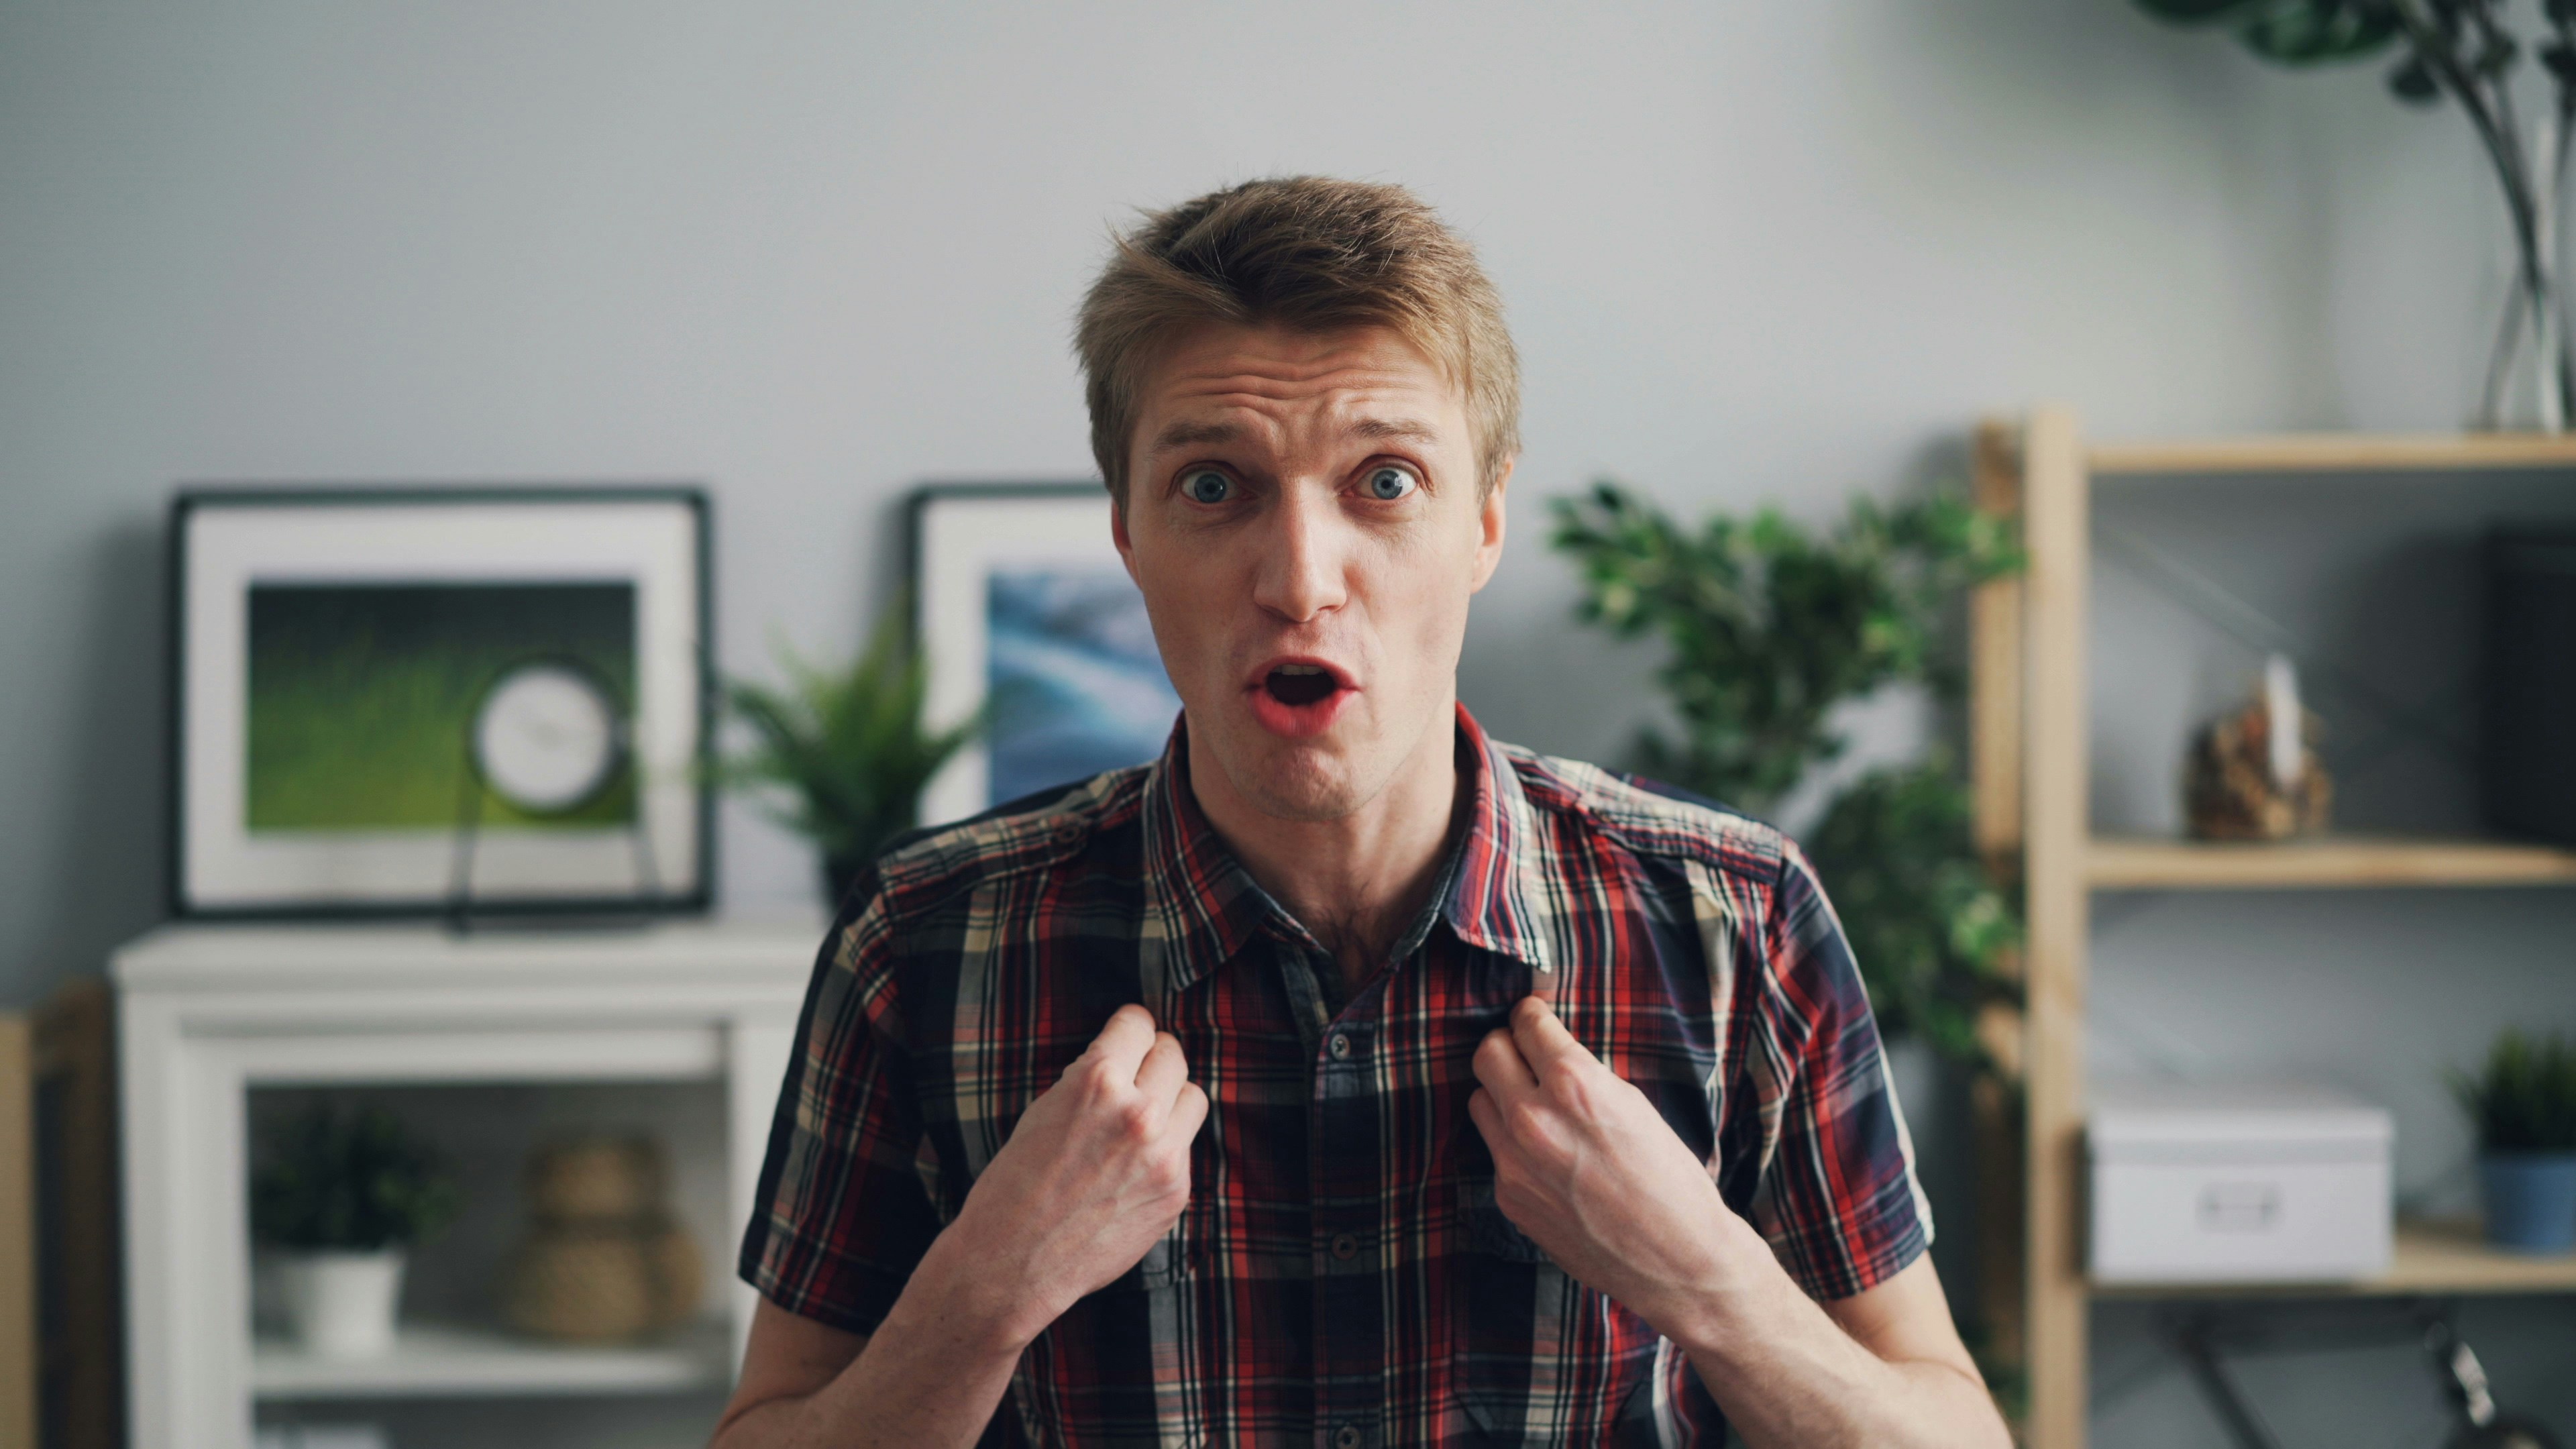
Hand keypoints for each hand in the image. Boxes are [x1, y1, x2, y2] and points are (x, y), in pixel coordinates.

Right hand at [942, 1004, 1208, 1344]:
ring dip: (1171, 1102)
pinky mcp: (1176, 1192)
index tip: (1127, 1037)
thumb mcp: (1044, 1111)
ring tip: (1142, 1120)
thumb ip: (1091, 1083)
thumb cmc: (1014, 1185)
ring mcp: (1164, 1155)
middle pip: (1174, 1056)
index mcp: (1096, 1081)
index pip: (1138, 1023)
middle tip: (1137, 1076)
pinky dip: (1165, 1151)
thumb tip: (1126, 1062)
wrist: (1011, 1262)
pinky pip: (1185, 1149)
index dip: (1129, 1030)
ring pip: (1193, 1098)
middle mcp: (1138, 1112)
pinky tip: (1132, 1170)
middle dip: (1153, 1061)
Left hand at [1466, 995, 1766, 1337]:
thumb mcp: (1634, 1105)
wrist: (1677, 1259)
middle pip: (1486, 1054)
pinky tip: (1547, 1158)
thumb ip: (1583, 1076)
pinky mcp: (1508, 1197)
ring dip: (1501, 1096)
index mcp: (1575, 1085)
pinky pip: (1495, 1153)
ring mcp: (1514, 1162)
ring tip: (1533, 1106)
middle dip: (1506, 1047)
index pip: (1525, 1024)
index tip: (1533, 1018)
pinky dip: (1513, 1146)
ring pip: (1479, 1102)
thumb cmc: (1671, 1180)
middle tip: (1524, 1055)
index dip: (1531, 1016)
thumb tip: (1550, 1053)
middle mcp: (1534, 1118)